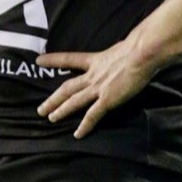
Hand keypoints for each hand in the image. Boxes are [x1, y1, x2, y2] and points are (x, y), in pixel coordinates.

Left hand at [36, 35, 154, 138]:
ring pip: (74, 101)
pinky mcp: (107, 99)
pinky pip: (92, 115)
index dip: (53, 60)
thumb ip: (118, 53)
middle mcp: (93, 75)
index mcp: (95, 60)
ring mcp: (98, 88)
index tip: (39, 61)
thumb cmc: (138, 47)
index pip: (69, 59)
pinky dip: (85, 126)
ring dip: (61, 111)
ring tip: (51, 119)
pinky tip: (78, 135)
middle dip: (53, 99)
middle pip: (67, 88)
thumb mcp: (122, 46)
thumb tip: (124, 53)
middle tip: (40, 109)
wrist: (142, 53)